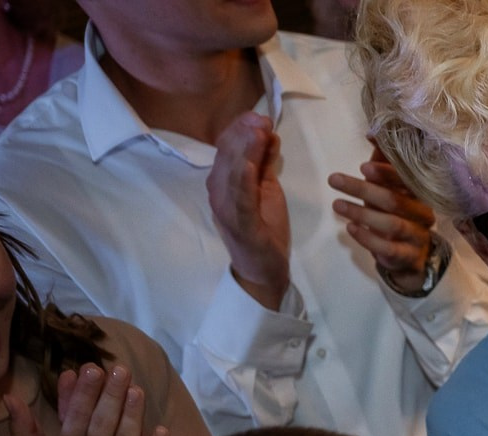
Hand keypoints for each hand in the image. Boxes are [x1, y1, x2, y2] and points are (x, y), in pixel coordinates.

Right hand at [7, 362, 172, 435]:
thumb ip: (24, 432)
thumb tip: (10, 397)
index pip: (74, 417)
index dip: (82, 392)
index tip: (89, 368)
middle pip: (102, 423)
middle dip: (111, 394)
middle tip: (120, 370)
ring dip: (133, 413)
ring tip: (138, 389)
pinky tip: (161, 429)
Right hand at [209, 112, 291, 310]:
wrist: (263, 267)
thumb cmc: (264, 227)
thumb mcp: (267, 188)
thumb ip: (266, 162)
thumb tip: (268, 134)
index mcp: (224, 179)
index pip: (228, 146)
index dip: (241, 128)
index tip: (259, 116)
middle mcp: (218, 188)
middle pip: (227, 153)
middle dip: (243, 133)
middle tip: (261, 119)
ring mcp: (224, 205)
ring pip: (231, 170)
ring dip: (245, 149)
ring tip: (258, 131)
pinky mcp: (237, 221)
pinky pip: (239, 197)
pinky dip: (243, 178)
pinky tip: (252, 164)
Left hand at [329, 147, 438, 294]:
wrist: (410, 256)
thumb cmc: (395, 214)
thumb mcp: (388, 187)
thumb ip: (382, 163)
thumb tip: (372, 133)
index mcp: (419, 193)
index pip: (407, 180)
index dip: (387, 173)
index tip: (363, 167)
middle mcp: (423, 213)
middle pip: (395, 200)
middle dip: (362, 189)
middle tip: (334, 179)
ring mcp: (418, 237)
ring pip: (392, 224)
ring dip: (361, 213)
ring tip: (336, 204)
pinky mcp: (409, 257)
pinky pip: (389, 249)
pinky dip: (368, 238)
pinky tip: (350, 228)